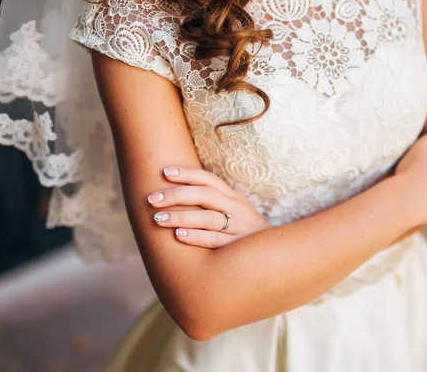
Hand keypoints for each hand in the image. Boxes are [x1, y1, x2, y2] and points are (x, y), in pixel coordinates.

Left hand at [147, 167, 271, 247]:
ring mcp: (239, 227)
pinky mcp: (238, 247)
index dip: (186, 173)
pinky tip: (178, 236)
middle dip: (176, 195)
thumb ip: (210, 201)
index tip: (163, 172)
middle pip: (205, 195)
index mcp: (233, 196)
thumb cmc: (243, 230)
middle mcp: (237, 208)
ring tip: (158, 219)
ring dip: (181, 217)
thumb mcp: (233, 210)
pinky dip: (196, 237)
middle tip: (152, 200)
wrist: (274, 255)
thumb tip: (174, 193)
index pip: (208, 179)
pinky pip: (215, 240)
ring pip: (208, 218)